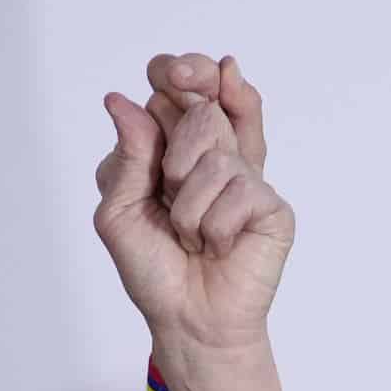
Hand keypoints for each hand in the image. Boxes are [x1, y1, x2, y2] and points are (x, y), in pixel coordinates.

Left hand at [94, 56, 294, 390]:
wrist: (186, 319)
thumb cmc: (153, 269)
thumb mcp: (118, 213)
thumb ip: (126, 157)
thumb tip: (122, 101)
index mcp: (174, 143)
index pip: (182, 83)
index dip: (179, 70)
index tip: (173, 74)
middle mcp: (214, 151)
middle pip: (201, 109)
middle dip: (177, 155)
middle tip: (171, 192)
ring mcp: (247, 176)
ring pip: (216, 153)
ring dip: (188, 207)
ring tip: (191, 236)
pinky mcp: (272, 204)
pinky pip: (238, 191)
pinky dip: (214, 228)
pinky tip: (218, 247)